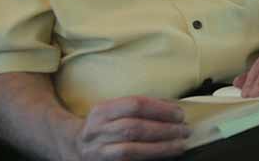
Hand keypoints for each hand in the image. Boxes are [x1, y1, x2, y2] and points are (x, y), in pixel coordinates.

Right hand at [70, 96, 189, 160]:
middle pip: (134, 128)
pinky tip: (165, 157)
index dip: (160, 109)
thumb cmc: (104, 125)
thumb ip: (138, 108)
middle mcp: (96, 131)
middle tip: (185, 130)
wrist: (73, 147)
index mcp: (102, 111)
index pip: (135, 104)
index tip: (180, 114)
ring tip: (180, 145)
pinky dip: (148, 160)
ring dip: (160, 148)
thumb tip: (173, 108)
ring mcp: (97, 152)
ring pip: (131, 150)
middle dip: (164, 130)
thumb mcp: (113, 110)